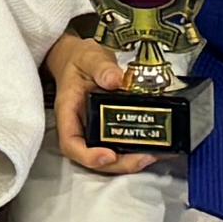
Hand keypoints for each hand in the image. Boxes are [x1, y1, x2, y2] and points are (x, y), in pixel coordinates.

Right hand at [44, 28, 158, 174]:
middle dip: (119, 163)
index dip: (88, 156)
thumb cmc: (80, 61)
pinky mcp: (110, 130)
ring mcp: (95, 131)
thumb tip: (116, 79)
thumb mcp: (89, 58)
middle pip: (93, 158)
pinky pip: (120, 146)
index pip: (71, 144)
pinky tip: (155, 147)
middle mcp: (80, 127)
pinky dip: (136, 150)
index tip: (108, 155)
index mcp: (68, 112)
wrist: (81, 59)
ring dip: (130, 161)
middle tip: (142, 157)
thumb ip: (101, 67)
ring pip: (109, 157)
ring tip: (153, 154)